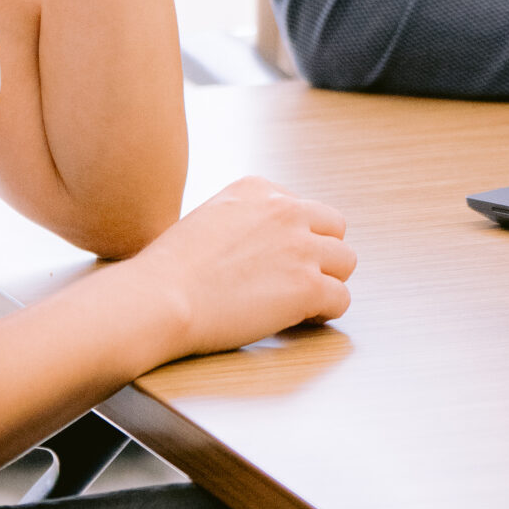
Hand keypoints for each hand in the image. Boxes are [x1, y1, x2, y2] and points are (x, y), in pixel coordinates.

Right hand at [134, 177, 355, 359]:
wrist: (162, 296)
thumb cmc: (171, 269)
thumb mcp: (209, 217)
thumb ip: (243, 221)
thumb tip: (259, 246)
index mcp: (258, 189)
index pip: (302, 208)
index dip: (294, 238)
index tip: (278, 260)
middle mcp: (285, 210)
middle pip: (334, 228)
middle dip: (321, 254)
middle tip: (298, 280)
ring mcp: (300, 247)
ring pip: (346, 261)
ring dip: (329, 281)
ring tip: (303, 301)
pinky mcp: (307, 286)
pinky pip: (341, 299)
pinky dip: (327, 312)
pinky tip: (303, 320)